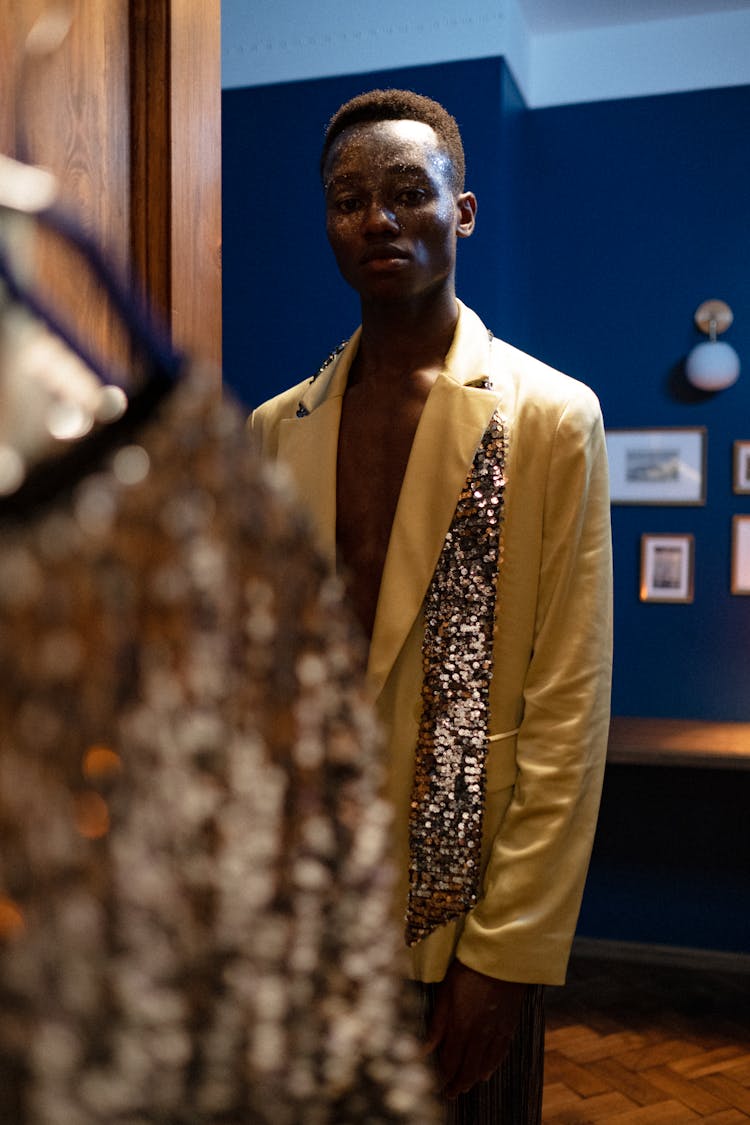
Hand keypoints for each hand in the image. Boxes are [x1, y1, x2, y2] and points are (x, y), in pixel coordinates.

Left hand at [423, 959, 527, 1098]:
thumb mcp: (446, 991)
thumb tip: (423, 1049)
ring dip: (473, 1078)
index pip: (450, 1061)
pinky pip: (500, 1053)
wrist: (503, 957)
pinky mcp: (509, 1025)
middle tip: (450, 1094)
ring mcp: (497, 1031)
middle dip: (457, 1084)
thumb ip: (437, 1023)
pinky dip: (492, 1066)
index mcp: (462, 1026)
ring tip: (465, 1086)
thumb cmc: (469, 969)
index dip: (443, 1076)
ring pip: (485, 1064)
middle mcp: (480, 1034)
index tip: (437, 1086)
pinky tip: (487, 1072)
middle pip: (468, 1068)